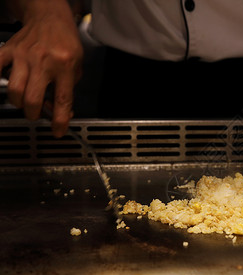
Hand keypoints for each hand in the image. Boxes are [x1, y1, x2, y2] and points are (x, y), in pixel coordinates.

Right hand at [0, 0, 82, 137]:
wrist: (49, 17)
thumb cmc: (65, 42)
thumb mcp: (77, 66)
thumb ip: (68, 88)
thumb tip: (60, 110)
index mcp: (64, 66)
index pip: (62, 100)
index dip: (60, 120)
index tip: (58, 132)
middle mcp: (43, 62)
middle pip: (32, 99)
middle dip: (34, 114)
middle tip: (36, 114)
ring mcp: (23, 56)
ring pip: (15, 90)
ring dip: (19, 103)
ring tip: (26, 102)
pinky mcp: (8, 51)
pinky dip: (0, 82)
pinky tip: (8, 86)